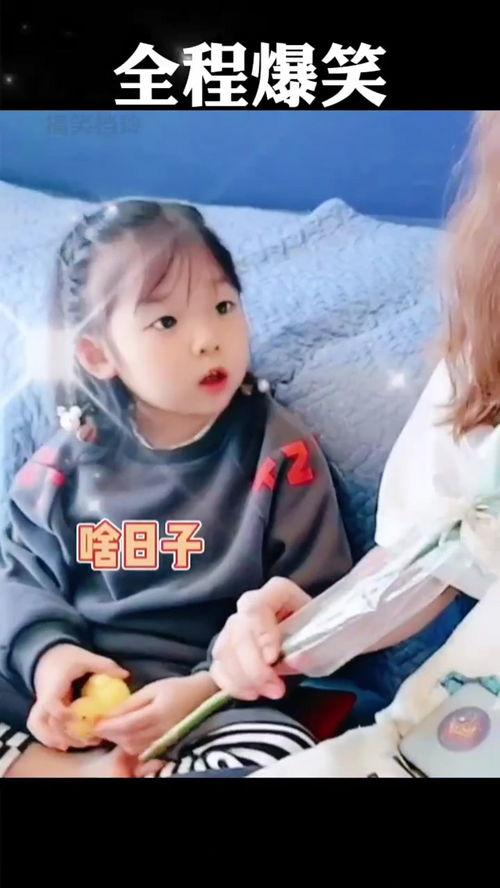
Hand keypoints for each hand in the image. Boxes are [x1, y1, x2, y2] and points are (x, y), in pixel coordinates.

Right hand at [28, 644, 128, 750]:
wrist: (47, 656)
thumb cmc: (67, 657)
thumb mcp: (85, 657)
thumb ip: (103, 665)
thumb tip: (125, 674)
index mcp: (53, 685)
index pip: (50, 703)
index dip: (61, 714)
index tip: (77, 718)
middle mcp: (43, 698)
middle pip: (41, 722)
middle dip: (59, 735)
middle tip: (83, 740)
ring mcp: (41, 706)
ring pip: (39, 727)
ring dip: (55, 739)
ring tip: (80, 744)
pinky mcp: (43, 711)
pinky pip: (42, 728)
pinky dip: (52, 738)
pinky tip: (70, 743)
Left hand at [95, 672, 217, 755]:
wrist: (201, 696)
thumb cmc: (176, 688)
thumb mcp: (152, 688)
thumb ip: (132, 702)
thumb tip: (111, 712)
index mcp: (157, 713)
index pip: (127, 725)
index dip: (109, 726)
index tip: (96, 723)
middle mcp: (160, 730)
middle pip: (128, 739)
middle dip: (111, 734)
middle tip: (99, 727)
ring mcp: (164, 740)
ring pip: (134, 748)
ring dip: (119, 741)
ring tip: (111, 730)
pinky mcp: (166, 744)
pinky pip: (143, 750)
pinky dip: (130, 745)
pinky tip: (126, 736)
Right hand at [210, 576, 310, 701]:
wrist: (311, 636)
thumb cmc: (318, 631)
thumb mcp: (323, 635)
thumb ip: (310, 647)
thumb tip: (295, 660)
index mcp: (276, 592)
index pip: (256, 608)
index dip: (261, 633)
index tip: (273, 659)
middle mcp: (250, 605)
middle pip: (237, 632)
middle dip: (254, 667)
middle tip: (276, 689)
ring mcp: (235, 626)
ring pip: (224, 650)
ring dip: (244, 678)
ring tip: (270, 693)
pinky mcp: (227, 649)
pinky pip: (217, 666)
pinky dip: (232, 685)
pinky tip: (252, 694)